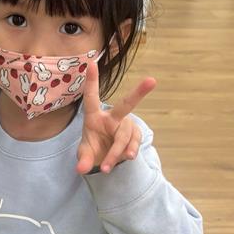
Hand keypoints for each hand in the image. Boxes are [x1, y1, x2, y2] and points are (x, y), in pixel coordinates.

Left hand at [76, 58, 155, 174]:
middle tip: (152, 80)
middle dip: (139, 93)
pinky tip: (127, 158)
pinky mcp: (134, 135)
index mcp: (94, 116)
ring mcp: (125, 126)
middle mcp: (112, 117)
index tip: (90, 63)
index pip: (91, 97)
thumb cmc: (92, 148)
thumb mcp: (85, 154)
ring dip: (116, 152)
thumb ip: (83, 160)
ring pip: (124, 136)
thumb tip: (81, 169)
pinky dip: (129, 151)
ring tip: (107, 167)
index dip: (91, 81)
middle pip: (126, 105)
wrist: (105, 158)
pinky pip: (133, 143)